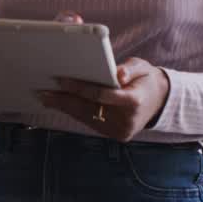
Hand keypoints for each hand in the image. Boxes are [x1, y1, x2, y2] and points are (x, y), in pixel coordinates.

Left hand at [37, 57, 170, 142]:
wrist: (160, 101)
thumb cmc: (146, 79)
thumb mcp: (142, 67)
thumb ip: (130, 69)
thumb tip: (118, 74)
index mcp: (134, 101)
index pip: (103, 95)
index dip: (80, 88)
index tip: (61, 80)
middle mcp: (126, 120)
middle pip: (89, 109)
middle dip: (65, 100)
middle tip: (43, 92)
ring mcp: (120, 130)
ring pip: (87, 118)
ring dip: (65, 108)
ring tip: (46, 98)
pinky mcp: (114, 134)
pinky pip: (90, 122)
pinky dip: (75, 112)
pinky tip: (61, 104)